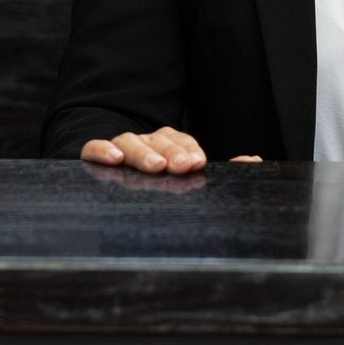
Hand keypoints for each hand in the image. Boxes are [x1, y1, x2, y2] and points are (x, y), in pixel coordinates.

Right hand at [80, 128, 264, 171]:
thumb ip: (225, 172)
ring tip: (155, 166)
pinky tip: (113, 157)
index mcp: (165, 146)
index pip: (178, 139)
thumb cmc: (157, 189)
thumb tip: (252, 160)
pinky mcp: (92, 158)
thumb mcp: (191, 181)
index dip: (187, 147)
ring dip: (143, 152)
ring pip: (129, 141)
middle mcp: (143, 144)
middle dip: (171, 150)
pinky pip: (91, 148)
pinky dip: (101, 150)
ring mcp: (118, 150)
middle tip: (183, 166)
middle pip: (156, 138)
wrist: (107, 205)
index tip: (197, 161)